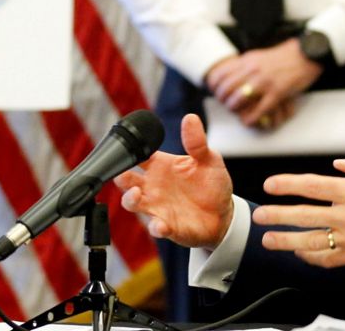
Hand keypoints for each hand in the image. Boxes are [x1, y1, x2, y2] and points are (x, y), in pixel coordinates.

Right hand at [115, 114, 234, 249]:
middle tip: (123, 174)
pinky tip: (161, 225)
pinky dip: (155, 226)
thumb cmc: (212, 184)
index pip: (138, 155)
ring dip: (130, 199)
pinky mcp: (167, 226)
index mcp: (161, 166)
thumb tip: (190, 118)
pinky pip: (155, 227)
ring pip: (132, 203)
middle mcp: (154, 186)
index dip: (129, 151)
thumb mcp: (209, 160)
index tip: (127, 148)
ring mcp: (157, 206)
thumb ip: (197, 142)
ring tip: (135, 194)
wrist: (224, 215)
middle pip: (126, 179)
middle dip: (120, 176)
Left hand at [206, 39, 322, 127]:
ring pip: (238, 100)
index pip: (220, 74)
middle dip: (223, 100)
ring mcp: (264, 82)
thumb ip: (246, 65)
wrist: (307, 53)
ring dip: (234, 109)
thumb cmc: (285, 56)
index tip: (216, 92)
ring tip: (237, 112)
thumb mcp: (260, 56)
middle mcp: (252, 70)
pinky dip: (251, 118)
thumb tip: (232, 74)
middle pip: (226, 89)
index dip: (214, 86)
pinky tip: (249, 121)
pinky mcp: (277, 93)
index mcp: (247, 60)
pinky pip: (259, 110)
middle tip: (227, 104)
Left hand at [251, 156, 344, 267]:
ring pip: (311, 242)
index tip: (271, 185)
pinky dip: (310, 257)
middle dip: (277, 215)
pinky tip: (299, 252)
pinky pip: (328, 259)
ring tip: (268, 239)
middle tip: (259, 215)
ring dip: (285, 241)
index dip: (288, 185)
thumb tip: (338, 165)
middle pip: (304, 216)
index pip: (312, 186)